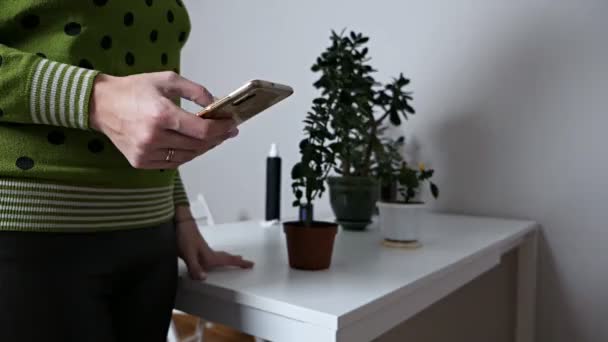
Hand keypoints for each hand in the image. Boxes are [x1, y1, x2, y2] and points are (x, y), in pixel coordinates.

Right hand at [89, 71, 238, 168]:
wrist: (100, 104)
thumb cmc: (133, 89)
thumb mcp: (167, 80)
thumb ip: (195, 91)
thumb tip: (217, 104)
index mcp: (161, 114)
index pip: (202, 130)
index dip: (222, 129)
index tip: (233, 125)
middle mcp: (153, 137)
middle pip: (197, 145)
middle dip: (217, 138)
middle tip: (227, 131)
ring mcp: (146, 153)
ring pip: (187, 156)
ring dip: (203, 148)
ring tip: (212, 138)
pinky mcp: (140, 162)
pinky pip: (172, 162)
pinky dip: (186, 155)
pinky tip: (193, 145)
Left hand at [175, 207, 253, 280]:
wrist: (179, 222)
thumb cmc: (184, 235)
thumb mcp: (189, 254)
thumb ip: (195, 268)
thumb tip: (204, 278)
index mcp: (209, 256)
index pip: (228, 260)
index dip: (239, 263)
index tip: (250, 264)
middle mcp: (208, 253)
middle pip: (226, 257)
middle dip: (237, 260)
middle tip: (246, 262)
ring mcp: (203, 249)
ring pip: (220, 255)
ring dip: (228, 257)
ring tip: (235, 259)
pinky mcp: (197, 248)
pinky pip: (212, 254)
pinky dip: (218, 256)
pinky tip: (211, 258)